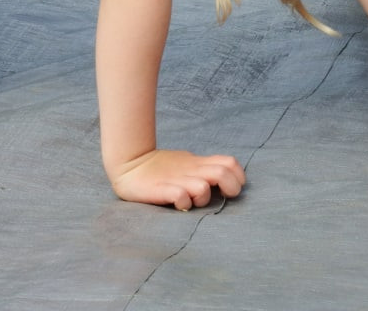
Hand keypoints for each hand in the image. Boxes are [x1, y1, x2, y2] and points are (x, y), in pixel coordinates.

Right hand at [107, 148, 245, 209]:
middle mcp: (192, 170)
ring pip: (203, 188)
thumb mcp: (187, 164)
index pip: (230, 162)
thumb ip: (204, 169)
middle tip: (223, 197)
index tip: (231, 188)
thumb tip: (226, 176)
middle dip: (231, 188)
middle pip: (223, 172)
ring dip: (203, 198)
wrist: (129, 164)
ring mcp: (177, 180)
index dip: (238, 176)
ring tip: (194, 202)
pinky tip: (178, 205)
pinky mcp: (162, 190)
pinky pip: (181, 198)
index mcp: (198, 163)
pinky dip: (184, 203)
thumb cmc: (160, 167)